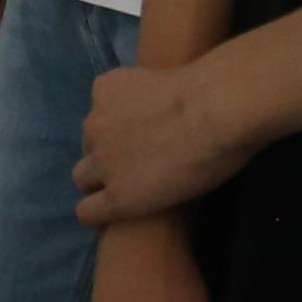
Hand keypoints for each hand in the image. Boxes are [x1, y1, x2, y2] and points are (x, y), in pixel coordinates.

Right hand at [76, 54, 259, 223]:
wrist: (219, 107)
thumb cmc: (216, 158)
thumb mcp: (182, 194)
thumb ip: (149, 192)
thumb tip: (147, 181)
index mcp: (120, 199)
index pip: (86, 212)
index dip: (99, 205)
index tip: (112, 198)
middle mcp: (100, 163)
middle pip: (82, 175)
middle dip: (100, 170)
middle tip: (130, 157)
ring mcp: (96, 123)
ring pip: (92, 133)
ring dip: (109, 132)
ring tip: (143, 119)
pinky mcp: (103, 89)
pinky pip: (103, 95)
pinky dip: (118, 96)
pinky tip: (145, 91)